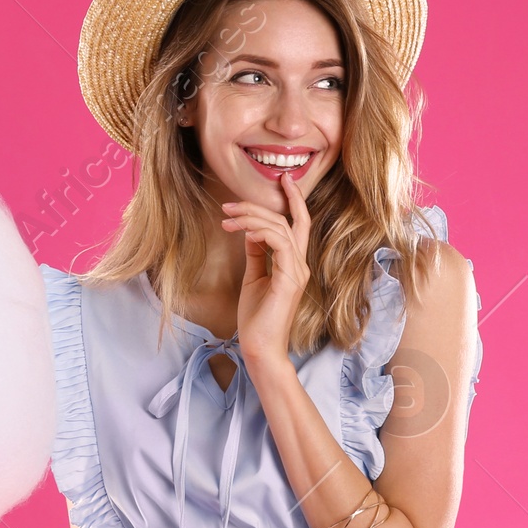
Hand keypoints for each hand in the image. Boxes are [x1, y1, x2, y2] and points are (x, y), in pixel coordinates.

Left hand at [222, 170, 311, 364]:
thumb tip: (251, 231)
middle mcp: (300, 264)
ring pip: (281, 228)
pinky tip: (242, 231)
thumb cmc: (256, 318)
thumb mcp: (253, 278)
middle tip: (230, 203)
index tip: (284, 180)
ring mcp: (297, 271)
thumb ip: (256, 254)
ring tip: (227, 217)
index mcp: (293, 264)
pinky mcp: (290, 279)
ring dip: (252, 217)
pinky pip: (279, 243)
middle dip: (261, 205)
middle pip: (288, 221)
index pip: (299, 224)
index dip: (294, 200)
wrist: (259, 348)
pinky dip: (260, 231)